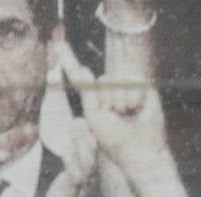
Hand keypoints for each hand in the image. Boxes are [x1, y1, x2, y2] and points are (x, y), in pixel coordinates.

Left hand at [55, 41, 166, 176]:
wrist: (138, 149)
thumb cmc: (115, 138)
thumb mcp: (93, 115)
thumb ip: (87, 91)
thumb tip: (85, 68)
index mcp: (94, 96)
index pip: (80, 75)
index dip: (68, 59)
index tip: (56, 43)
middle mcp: (110, 89)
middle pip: (101, 79)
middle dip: (105, 99)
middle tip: (115, 116)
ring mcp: (127, 87)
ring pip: (114, 80)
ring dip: (118, 100)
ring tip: (126, 114)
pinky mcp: (143, 87)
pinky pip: (131, 80)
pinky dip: (131, 97)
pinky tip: (135, 109)